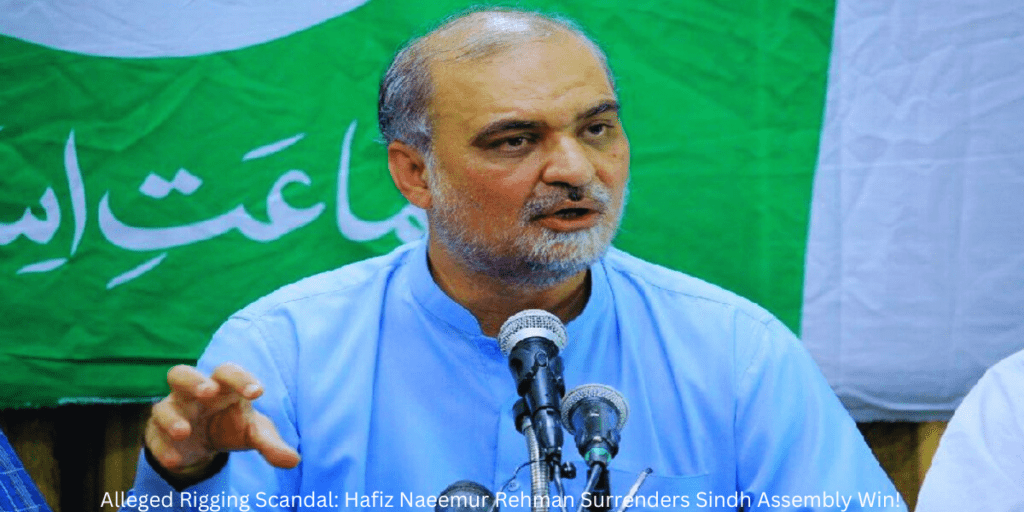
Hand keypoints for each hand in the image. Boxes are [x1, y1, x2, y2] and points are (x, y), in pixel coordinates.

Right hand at [145, 362, 300, 475]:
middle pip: (182, 374)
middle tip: (209, 391)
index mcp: (221, 385)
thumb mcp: (254, 434)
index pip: (228, 372)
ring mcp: (172, 411)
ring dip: (172, 417)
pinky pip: (153, 437)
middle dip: (194, 381)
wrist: (205, 444)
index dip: (242, 379)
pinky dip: (162, 448)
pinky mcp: (156, 433)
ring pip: (161, 406)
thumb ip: (271, 444)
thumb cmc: (233, 427)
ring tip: (185, 432)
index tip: (258, 392)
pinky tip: (176, 460)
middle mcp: (192, 393)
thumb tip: (294, 461)